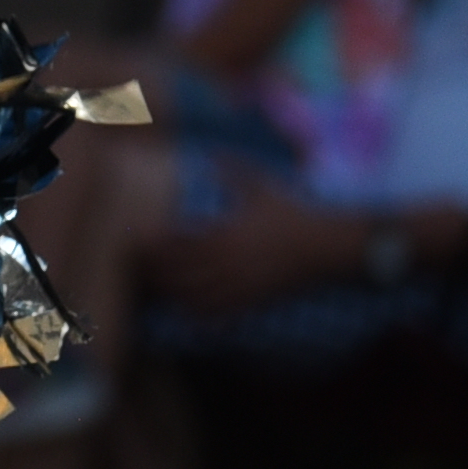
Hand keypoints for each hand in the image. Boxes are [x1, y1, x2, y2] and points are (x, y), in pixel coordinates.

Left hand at [145, 181, 429, 315]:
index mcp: (226, 235)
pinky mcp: (256, 301)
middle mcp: (231, 264)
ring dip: (174, 295)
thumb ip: (232, 170)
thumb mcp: (262, 187)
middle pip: (181, 276)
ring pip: (197, 299)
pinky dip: (200, 314)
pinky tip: (189, 309)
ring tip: (158, 288)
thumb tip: (211, 153)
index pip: (179, 246)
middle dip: (157, 274)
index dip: (155, 248)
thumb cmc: (293, 214)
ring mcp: (243, 286)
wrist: (328, 247)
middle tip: (140, 268)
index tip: (139, 243)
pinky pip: (222, 315)